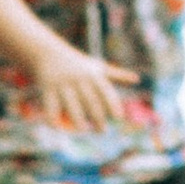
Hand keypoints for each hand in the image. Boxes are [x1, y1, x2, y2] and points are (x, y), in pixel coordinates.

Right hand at [27, 37, 141, 132]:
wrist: (48, 52)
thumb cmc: (78, 63)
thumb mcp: (98, 67)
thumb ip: (117, 74)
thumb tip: (136, 79)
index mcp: (93, 75)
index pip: (106, 92)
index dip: (113, 105)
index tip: (119, 118)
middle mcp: (79, 79)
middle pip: (91, 101)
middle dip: (97, 117)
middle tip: (103, 131)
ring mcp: (63, 84)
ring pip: (72, 106)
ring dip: (78, 120)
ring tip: (83, 131)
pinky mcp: (48, 89)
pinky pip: (51, 106)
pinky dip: (53, 118)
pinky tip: (58, 128)